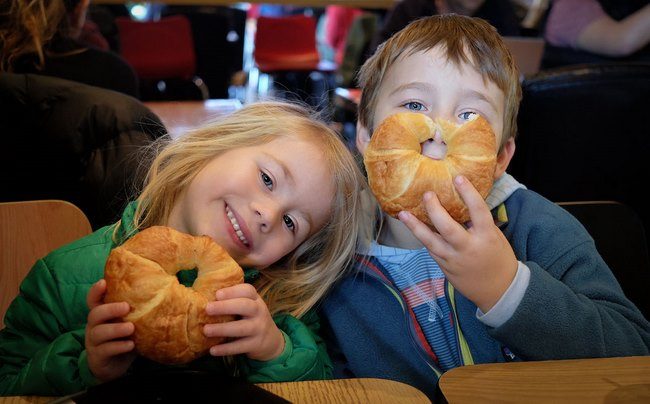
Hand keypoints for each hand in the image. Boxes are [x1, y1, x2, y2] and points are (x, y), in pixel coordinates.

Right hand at [85, 279, 135, 381]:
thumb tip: (165, 291)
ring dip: (115, 329)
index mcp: (101, 316)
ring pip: (99, 332)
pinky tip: (131, 345)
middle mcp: (94, 327)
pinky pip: (105, 350)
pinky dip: (118, 346)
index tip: (103, 282)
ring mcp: (94, 342)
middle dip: (110, 309)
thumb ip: (136, 311)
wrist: (115, 367)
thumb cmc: (124, 339)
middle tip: (126, 307)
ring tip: (131, 328)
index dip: (95, 291)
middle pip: (95, 314)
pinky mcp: (98, 357)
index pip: (92, 300)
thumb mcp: (129, 323)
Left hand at [204, 283, 283, 361]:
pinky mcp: (256, 344)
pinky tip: (212, 350)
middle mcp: (259, 311)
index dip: (232, 291)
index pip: (247, 290)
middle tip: (207, 308)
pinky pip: (240, 346)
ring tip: (206, 330)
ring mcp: (259, 328)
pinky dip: (226, 349)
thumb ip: (232, 301)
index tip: (217, 294)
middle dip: (226, 306)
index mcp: (255, 299)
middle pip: (245, 306)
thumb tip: (203, 295)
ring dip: (223, 329)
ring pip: (242, 328)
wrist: (271, 340)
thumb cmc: (251, 318)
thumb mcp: (248, 306)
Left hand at [398, 175, 517, 311]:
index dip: (468, 194)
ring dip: (415, 227)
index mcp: (487, 236)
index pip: (478, 211)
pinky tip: (413, 226)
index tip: (458, 178)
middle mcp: (468, 248)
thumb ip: (477, 223)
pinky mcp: (445, 267)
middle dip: (434, 210)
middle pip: (447, 227)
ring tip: (403, 214)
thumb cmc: (499, 258)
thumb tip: (460, 203)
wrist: (499, 290)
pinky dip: (422, 237)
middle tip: (427, 194)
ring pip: (431, 242)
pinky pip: (431, 250)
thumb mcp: (495, 237)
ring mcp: (454, 259)